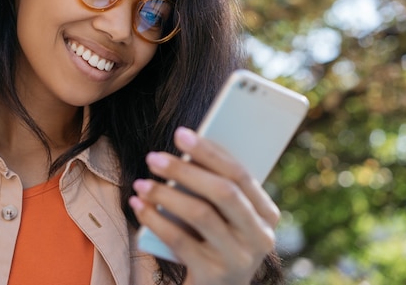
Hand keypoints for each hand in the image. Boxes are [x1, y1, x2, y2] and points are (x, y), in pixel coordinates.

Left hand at [129, 127, 280, 284]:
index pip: (240, 174)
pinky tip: (139, 206)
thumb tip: (185, 149)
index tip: (180, 134)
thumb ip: (215, 188)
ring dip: (165, 194)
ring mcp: (239, 258)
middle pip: (223, 192)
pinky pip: (179, 240)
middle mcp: (259, 237)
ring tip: (142, 182)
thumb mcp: (224, 216)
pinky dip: (155, 219)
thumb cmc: (214, 239)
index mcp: (267, 214)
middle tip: (153, 157)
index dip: (210, 151)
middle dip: (184, 170)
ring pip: (200, 214)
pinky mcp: (213, 275)